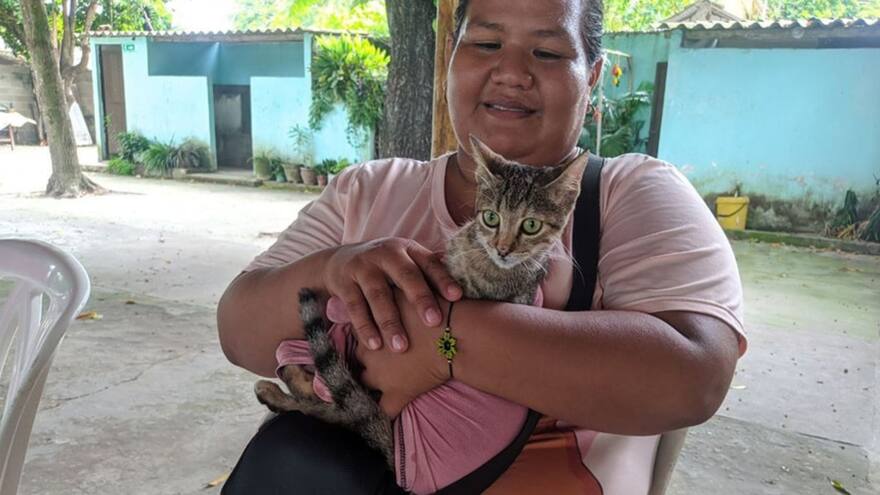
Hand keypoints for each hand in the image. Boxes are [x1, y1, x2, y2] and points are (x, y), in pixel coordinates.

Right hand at [323, 238, 461, 352]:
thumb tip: (464, 292)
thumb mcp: (406, 263)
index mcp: (407, 249)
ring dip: (390, 322)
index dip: (443, 279)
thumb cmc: (385, 268)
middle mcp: (386, 254)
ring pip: (378, 295)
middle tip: (433, 322)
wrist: (339, 261)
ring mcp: (363, 267)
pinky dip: (365, 327)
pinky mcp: (344, 282)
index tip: (457, 297)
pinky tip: (375, 345)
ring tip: (401, 346)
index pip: (429, 263)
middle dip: (420, 298)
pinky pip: (355, 307)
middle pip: (405, 275)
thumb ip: (429, 274)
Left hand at [356, 288, 450, 416]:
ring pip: (363, 383)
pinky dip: (381, 414)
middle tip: (377, 355)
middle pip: (357, 358)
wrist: (455, 333)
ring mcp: (381, 377)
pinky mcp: (399, 395)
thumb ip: (386, 293)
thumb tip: (376, 288)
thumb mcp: (403, 291)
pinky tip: (379, 416)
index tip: (372, 333)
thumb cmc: (432, 307)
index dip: (366, 332)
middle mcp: (369, 354)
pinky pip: (384, 411)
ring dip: (368, 382)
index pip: (357, 331)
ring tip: (376, 381)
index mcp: (368, 328)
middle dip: (365, 357)